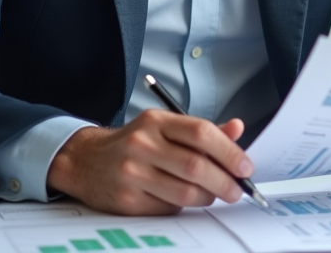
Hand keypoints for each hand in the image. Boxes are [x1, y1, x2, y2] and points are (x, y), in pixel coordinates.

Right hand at [45, 109, 253, 214]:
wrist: (85, 161)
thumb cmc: (133, 143)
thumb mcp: (164, 126)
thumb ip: (202, 130)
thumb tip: (237, 130)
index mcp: (156, 121)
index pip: (201, 133)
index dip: (229, 151)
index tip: (245, 167)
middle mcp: (143, 144)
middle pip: (196, 166)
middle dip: (224, 181)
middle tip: (237, 189)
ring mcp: (133, 173)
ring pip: (185, 192)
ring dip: (208, 197)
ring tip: (213, 195)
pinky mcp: (127, 200)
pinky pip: (168, 208)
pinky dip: (184, 207)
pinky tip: (185, 200)